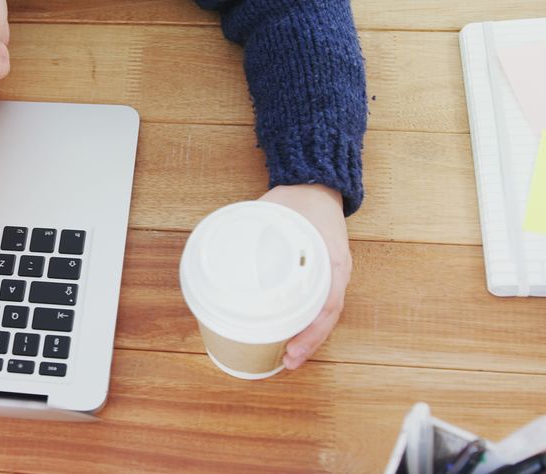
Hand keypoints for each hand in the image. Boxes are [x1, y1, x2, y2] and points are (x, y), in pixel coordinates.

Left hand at [258, 184, 351, 369]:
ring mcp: (334, 273)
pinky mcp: (327, 274)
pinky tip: (295, 335)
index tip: (292, 349)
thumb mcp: (273, 211)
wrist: (318, 185)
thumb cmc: (296, 200)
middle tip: (288, 362)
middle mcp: (336, 270)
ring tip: (290, 358)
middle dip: (310, 343)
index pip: (327, 304)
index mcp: (330, 258)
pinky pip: (323, 303)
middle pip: (327, 316)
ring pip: (326, 314)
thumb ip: (248, 228)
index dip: (311, 331)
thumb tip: (212, 247)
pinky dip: (311, 322)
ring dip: (311, 338)